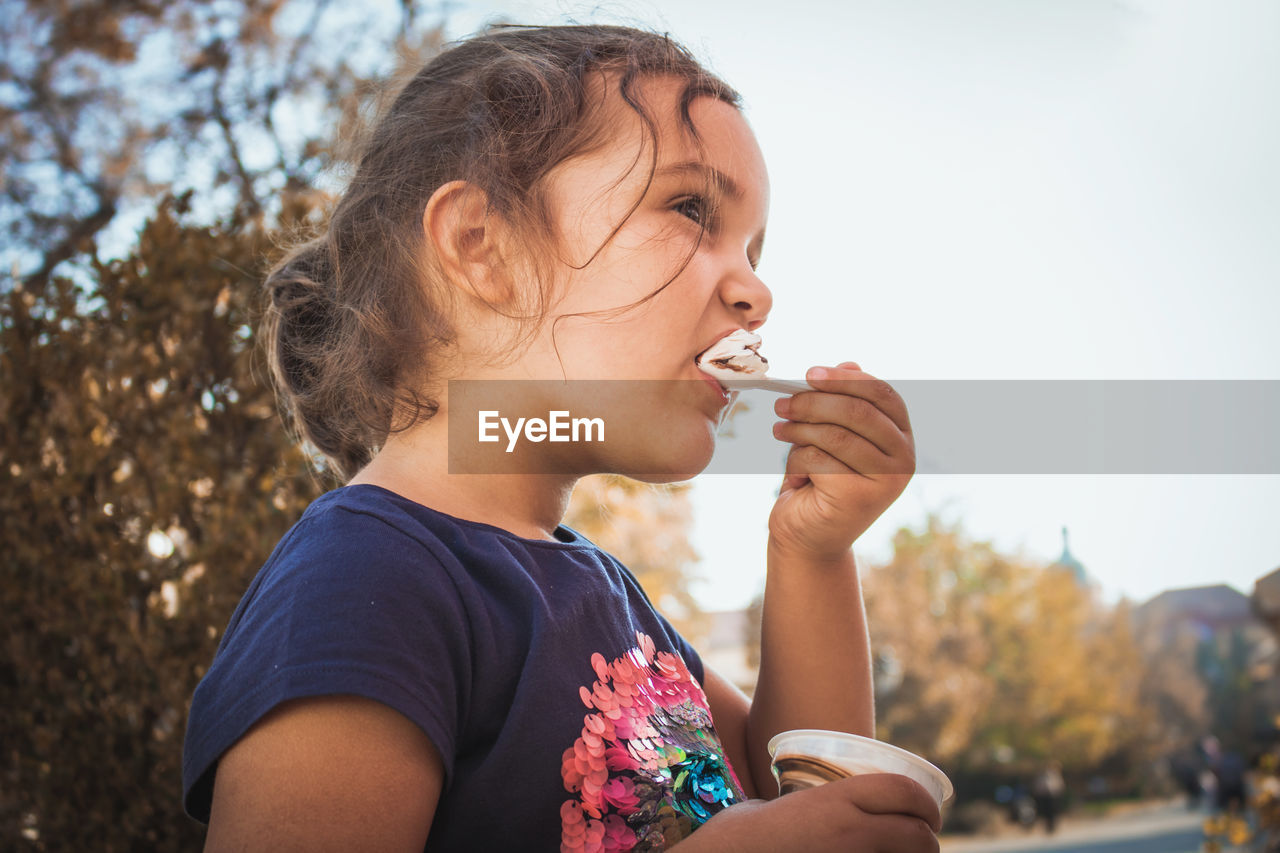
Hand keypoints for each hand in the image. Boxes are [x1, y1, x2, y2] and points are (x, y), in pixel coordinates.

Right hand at [676, 773, 940, 851]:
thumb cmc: (735, 838)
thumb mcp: (775, 807)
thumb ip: (811, 807)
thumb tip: (828, 812)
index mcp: (835, 800)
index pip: (905, 792)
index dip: (926, 803)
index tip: (927, 812)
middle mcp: (851, 832)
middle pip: (919, 836)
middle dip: (926, 840)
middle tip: (919, 841)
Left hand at [768, 363, 913, 560]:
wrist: (808, 539)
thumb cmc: (820, 481)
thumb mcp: (831, 437)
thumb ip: (842, 403)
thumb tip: (850, 362)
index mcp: (901, 435)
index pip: (881, 393)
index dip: (844, 379)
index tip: (808, 374)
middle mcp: (904, 457)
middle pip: (856, 411)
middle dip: (812, 402)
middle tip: (781, 404)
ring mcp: (887, 479)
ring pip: (835, 434)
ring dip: (798, 428)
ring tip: (778, 430)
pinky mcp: (861, 497)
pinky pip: (819, 460)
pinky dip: (797, 460)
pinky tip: (793, 471)